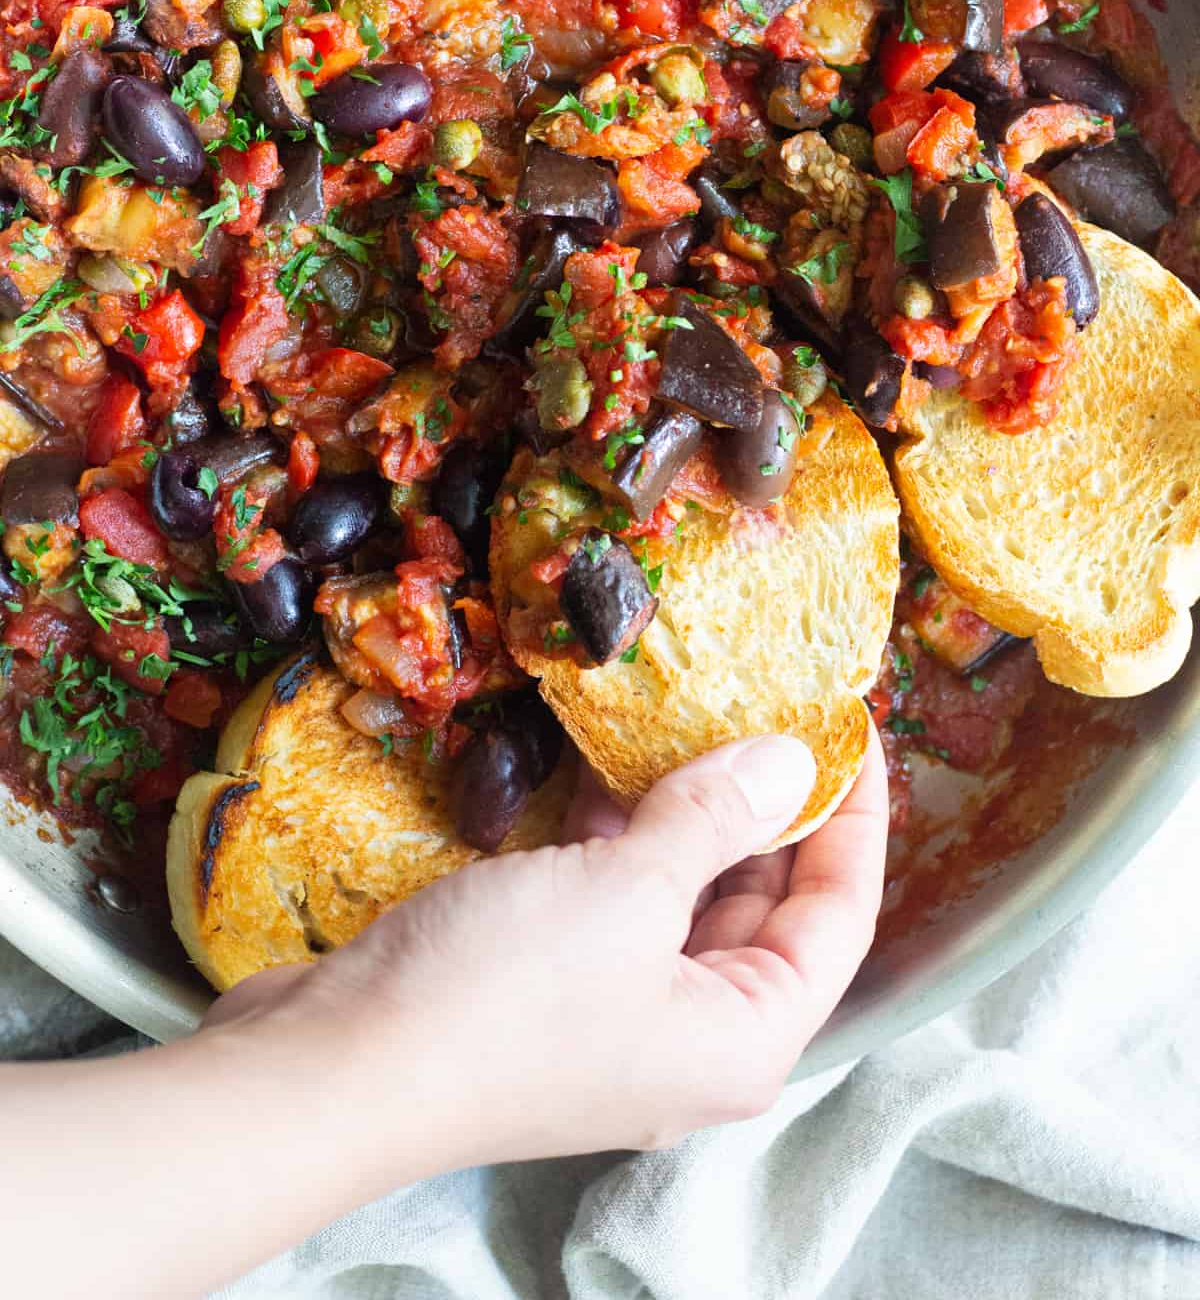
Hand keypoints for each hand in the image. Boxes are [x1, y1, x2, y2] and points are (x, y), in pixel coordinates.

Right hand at [210, 728, 887, 1166]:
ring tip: (690, 719)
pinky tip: (605, 773)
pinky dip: (620, 842)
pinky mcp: (552, 993)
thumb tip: (791, 762)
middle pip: (765, 906)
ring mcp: (619, 1018)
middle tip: (764, 705)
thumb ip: (715, 819)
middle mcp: (694, 1038)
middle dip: (765, 806)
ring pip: (684, 900)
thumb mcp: (628, 891)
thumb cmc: (502, 994)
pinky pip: (615, 904)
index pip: (839, 915)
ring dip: (686, 816)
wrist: (337, 1068)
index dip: (852, 816)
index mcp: (746, 1038)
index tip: (847, 726)